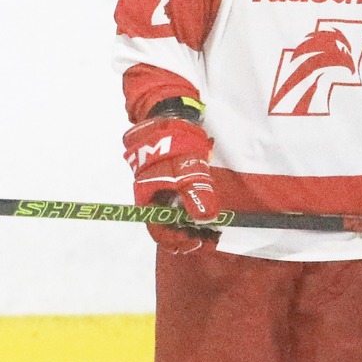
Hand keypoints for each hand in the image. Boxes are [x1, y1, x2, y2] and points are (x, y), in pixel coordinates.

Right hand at [122, 113, 216, 253]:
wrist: (169, 119)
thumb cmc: (175, 144)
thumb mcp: (187, 170)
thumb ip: (195, 194)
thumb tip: (206, 219)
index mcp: (149, 199)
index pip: (159, 231)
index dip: (178, 241)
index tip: (199, 241)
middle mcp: (153, 200)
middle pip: (166, 228)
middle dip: (187, 237)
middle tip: (210, 238)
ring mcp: (162, 193)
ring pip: (173, 219)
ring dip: (191, 228)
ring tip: (212, 230)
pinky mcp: (171, 186)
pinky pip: (179, 208)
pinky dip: (192, 215)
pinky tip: (208, 214)